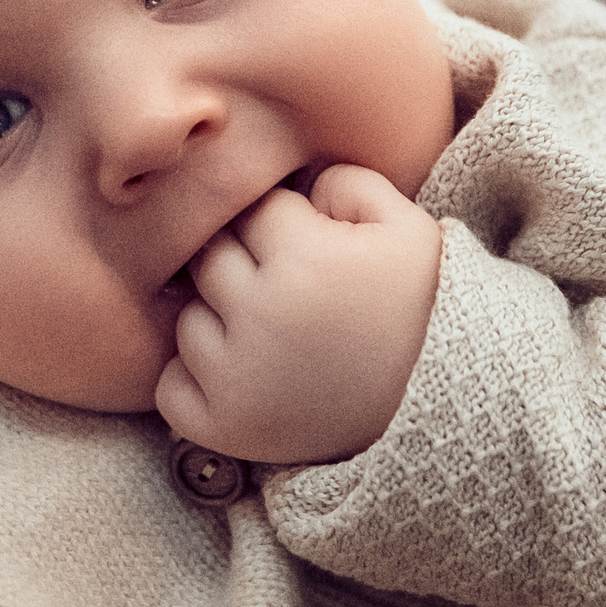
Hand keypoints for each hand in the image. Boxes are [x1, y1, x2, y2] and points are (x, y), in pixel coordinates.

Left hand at [154, 164, 440, 464]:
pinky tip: (246, 379)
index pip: (256, 212)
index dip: (287, 229)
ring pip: (188, 320)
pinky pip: (169, 387)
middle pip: (210, 259)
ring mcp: (236, 376)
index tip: (316, 258)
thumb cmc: (417, 313)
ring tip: (276, 342)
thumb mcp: (411, 231)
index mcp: (304, 259)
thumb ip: (351, 180)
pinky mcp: (221, 426)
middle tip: (292, 299)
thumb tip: (297, 186)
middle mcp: (261, 315)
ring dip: (220, 324)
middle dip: (246, 268)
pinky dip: (195, 383)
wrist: (436, 413)